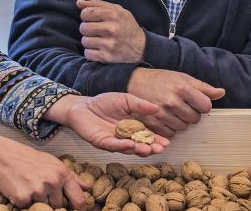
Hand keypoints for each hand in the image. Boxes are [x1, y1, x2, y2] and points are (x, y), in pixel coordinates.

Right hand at [0, 132, 87, 208]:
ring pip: (44, 209)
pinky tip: (19, 189)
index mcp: (62, 173)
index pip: (78, 200)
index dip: (78, 208)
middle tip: (39, 188)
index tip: (74, 210)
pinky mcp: (24, 198)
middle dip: (51, 202)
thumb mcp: (52, 162)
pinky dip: (23, 203)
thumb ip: (70, 176)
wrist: (2, 156)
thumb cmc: (28, 159)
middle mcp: (52, 182)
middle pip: (59, 206)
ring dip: (37, 203)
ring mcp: (38, 191)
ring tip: (29, 187)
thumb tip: (87, 187)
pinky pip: (27, 208)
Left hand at [45, 93, 169, 155]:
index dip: (157, 140)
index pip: (147, 136)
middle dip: (151, 148)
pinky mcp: (102, 142)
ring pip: (128, 149)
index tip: (166, 142)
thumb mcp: (125, 100)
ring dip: (139, 149)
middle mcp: (125, 138)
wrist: (83, 105)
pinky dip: (122, 146)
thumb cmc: (104, 103)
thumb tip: (157, 108)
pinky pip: (113, 146)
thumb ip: (140, 105)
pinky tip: (131, 145)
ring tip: (148, 149)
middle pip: (140, 146)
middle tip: (160, 149)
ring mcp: (114, 142)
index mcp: (133, 128)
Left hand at [77, 0, 145, 62]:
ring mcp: (109, 44)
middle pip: (83, 28)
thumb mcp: (118, 11)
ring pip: (85, 41)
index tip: (92, 19)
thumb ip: (98, 4)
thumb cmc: (126, 26)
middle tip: (96, 31)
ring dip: (89, 41)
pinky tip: (99, 50)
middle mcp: (112, 29)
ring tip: (99, 41)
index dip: (86, 16)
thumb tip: (78, 3)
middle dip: (87, 29)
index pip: (86, 13)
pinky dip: (91, 53)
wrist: (142, 48)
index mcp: (114, 15)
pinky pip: (88, 54)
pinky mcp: (107, 57)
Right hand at [127, 68, 224, 136]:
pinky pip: (170, 134)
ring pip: (183, 127)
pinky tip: (165, 118)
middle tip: (181, 106)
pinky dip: (170, 128)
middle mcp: (172, 101)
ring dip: (181, 121)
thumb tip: (222, 93)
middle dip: (191, 113)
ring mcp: (161, 113)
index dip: (202, 105)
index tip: (195, 101)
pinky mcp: (152, 123)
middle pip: (195, 119)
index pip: (206, 107)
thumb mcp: (183, 78)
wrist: (135, 81)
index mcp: (182, 88)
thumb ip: (203, 87)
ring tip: (172, 111)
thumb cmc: (162, 79)